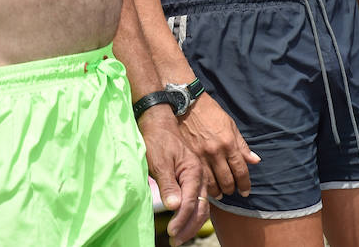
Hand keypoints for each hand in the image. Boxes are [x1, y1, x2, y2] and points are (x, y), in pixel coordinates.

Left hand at [137, 108, 208, 245]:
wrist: (158, 123)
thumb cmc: (157, 140)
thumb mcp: (159, 161)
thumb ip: (168, 184)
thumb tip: (175, 206)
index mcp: (194, 171)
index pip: (191, 202)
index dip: (181, 219)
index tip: (171, 232)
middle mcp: (200, 176)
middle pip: (201, 208)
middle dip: (189, 227)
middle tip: (176, 241)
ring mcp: (197, 178)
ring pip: (201, 206)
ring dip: (191, 224)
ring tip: (178, 237)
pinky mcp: (191, 179)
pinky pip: (197, 201)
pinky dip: (192, 215)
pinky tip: (184, 223)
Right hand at [177, 93, 260, 197]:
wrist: (188, 104)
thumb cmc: (211, 113)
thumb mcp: (230, 125)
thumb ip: (242, 145)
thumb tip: (255, 161)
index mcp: (229, 143)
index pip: (241, 170)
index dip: (245, 184)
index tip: (246, 192)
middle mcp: (216, 152)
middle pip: (227, 180)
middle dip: (232, 189)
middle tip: (233, 191)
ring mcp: (201, 155)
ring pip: (212, 183)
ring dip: (218, 191)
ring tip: (221, 193)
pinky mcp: (189, 156)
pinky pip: (199, 177)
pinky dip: (204, 185)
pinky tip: (207, 188)